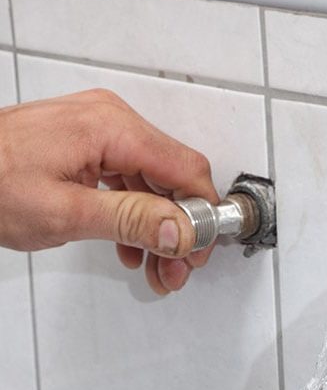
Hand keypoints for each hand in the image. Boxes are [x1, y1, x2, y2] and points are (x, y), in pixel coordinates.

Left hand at [0, 89, 217, 294]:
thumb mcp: (62, 212)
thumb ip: (130, 219)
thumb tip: (181, 229)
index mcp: (111, 128)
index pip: (186, 169)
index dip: (201, 214)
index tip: (200, 249)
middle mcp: (111, 121)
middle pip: (173, 176)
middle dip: (180, 228)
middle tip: (177, 268)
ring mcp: (99, 129)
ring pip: (153, 181)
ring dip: (159, 225)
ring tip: (155, 266)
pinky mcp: (86, 143)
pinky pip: (129, 176)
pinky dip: (135, 212)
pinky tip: (130, 245)